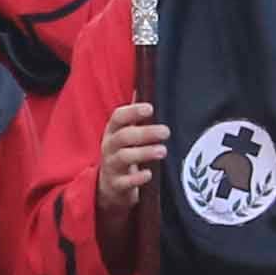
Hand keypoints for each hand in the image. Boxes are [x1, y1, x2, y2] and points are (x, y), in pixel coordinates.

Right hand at [92, 98, 166, 228]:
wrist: (109, 187)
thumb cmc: (122, 153)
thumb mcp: (124, 133)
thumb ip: (133, 115)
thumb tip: (142, 87)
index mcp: (112, 132)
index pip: (118, 117)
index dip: (132, 111)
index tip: (150, 109)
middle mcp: (110, 147)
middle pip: (124, 136)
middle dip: (145, 133)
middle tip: (166, 131)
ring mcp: (111, 166)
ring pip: (124, 157)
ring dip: (144, 153)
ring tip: (163, 151)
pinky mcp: (116, 185)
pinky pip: (125, 182)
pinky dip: (137, 178)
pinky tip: (149, 174)